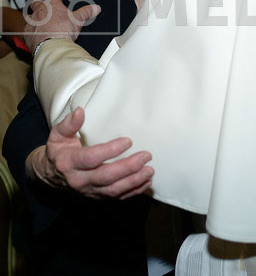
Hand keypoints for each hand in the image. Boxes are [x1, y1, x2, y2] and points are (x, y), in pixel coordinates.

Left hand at [24, 0, 100, 52]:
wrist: (51, 46)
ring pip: (30, 18)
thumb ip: (86, 12)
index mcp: (52, 5)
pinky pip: (28, 32)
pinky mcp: (27, 35)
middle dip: (38, 4)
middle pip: (35, 4)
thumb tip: (96, 8)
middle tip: (40, 6)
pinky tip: (37, 38)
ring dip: (34, 20)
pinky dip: (32, 34)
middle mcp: (39, 12)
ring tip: (39, 25)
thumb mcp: (78, 20)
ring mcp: (32, 23)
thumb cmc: (63, 30)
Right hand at [26, 107, 153, 198]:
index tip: (128, 141)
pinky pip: (117, 197)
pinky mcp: (97, 196)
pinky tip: (146, 182)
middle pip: (106, 176)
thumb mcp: (58, 134)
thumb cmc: (58, 150)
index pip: (91, 158)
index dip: (110, 150)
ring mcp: (89, 191)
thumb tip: (80, 111)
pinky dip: (133, 191)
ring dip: (134, 181)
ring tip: (150, 170)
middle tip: (146, 156)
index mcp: (69, 162)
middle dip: (128, 167)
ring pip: (113, 190)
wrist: (52, 175)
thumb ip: (69, 124)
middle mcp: (79, 180)